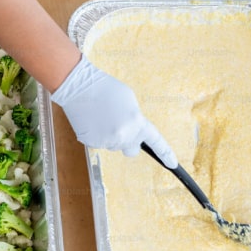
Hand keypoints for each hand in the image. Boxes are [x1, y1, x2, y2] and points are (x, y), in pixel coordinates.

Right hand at [50, 56, 177, 167]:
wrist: (78, 87)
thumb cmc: (105, 88)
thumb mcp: (129, 100)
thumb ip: (135, 119)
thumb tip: (134, 130)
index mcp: (137, 123)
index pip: (156, 142)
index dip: (166, 153)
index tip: (173, 164)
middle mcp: (123, 136)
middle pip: (131, 149)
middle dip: (128, 141)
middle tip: (119, 125)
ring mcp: (106, 141)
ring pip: (113, 146)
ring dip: (110, 136)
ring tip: (101, 117)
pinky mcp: (90, 143)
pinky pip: (99, 143)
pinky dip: (96, 135)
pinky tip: (92, 120)